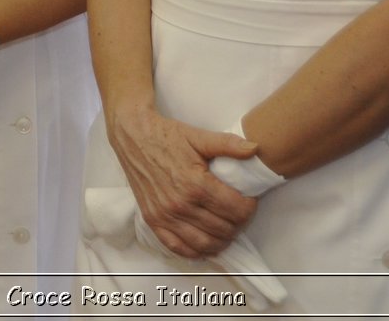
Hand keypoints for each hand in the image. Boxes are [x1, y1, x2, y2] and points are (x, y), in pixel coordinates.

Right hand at [107, 103, 259, 258]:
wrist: (133, 136)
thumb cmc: (166, 136)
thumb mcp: (198, 136)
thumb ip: (228, 144)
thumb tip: (255, 149)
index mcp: (195, 183)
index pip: (236, 210)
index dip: (249, 207)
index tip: (249, 200)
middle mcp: (180, 204)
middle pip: (224, 229)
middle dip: (238, 223)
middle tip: (239, 212)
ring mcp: (165, 215)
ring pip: (205, 243)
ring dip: (222, 240)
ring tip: (226, 228)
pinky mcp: (152, 220)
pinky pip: (178, 247)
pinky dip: (195, 251)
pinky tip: (205, 243)